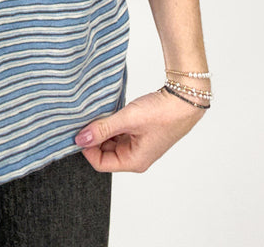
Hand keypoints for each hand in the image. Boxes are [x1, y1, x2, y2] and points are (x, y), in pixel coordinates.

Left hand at [73, 88, 205, 172]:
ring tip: (96, 114)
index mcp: (134, 161)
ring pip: (110, 141)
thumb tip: (80, 138)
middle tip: (85, 119)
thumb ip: (102, 129)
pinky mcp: (139, 133)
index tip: (78, 131)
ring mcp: (137, 145)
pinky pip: (118, 132)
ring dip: (102, 129)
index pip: (100, 163)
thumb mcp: (128, 120)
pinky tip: (108, 111)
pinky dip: (111, 123)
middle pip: (104, 153)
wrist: (184, 100)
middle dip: (93, 137)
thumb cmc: (162, 113)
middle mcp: (135, 156)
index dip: (87, 148)